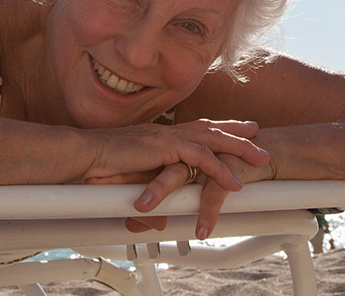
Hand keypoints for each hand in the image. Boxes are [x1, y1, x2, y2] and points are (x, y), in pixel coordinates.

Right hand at [83, 120, 271, 238]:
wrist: (83, 157)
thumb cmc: (97, 167)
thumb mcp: (129, 184)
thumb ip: (148, 196)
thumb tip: (158, 217)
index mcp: (158, 137)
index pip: (193, 129)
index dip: (215, 128)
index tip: (233, 127)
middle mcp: (165, 133)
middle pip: (208, 128)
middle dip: (235, 130)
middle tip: (256, 131)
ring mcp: (166, 138)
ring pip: (212, 139)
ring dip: (239, 149)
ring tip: (260, 158)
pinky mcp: (164, 148)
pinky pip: (200, 159)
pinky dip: (219, 170)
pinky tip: (234, 182)